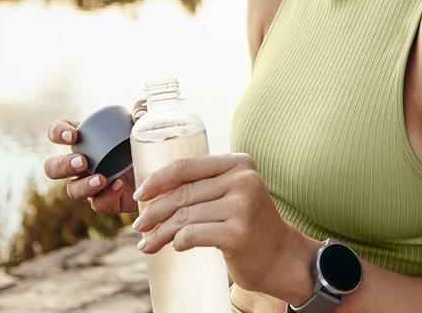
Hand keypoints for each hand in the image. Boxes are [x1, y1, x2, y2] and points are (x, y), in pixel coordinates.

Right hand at [42, 96, 147, 213]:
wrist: (162, 173)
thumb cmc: (145, 143)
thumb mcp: (143, 125)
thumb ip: (141, 111)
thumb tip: (140, 112)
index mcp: (84, 138)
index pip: (57, 132)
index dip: (57, 133)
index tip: (72, 136)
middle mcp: (82, 163)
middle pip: (53, 167)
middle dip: (62, 165)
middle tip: (82, 162)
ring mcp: (91, 185)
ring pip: (72, 190)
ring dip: (82, 186)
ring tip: (101, 179)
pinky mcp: (106, 202)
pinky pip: (97, 204)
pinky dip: (106, 196)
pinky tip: (118, 185)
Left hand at [131, 153, 313, 300]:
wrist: (282, 258)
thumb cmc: (250, 226)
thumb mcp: (234, 194)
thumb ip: (206, 185)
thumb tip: (154, 192)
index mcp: (240, 163)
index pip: (187, 166)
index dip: (158, 180)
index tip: (140, 195)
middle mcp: (243, 180)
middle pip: (183, 193)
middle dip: (154, 212)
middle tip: (139, 227)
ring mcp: (242, 206)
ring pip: (184, 216)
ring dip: (160, 233)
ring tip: (148, 244)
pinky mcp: (237, 232)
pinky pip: (192, 234)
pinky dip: (178, 241)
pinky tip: (175, 247)